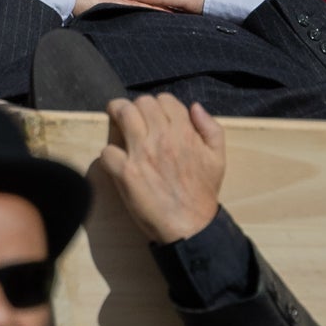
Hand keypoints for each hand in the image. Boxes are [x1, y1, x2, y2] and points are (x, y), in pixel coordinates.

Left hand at [95, 94, 225, 243]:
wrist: (190, 226)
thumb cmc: (202, 193)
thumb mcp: (218, 157)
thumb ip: (210, 128)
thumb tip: (195, 107)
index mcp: (185, 132)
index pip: (164, 99)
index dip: (157, 106)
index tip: (154, 118)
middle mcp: (162, 138)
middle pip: (140, 103)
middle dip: (135, 108)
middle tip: (132, 120)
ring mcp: (142, 154)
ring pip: (121, 114)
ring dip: (117, 117)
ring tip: (118, 128)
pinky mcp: (126, 173)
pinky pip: (108, 150)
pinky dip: (109, 156)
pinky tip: (116, 163)